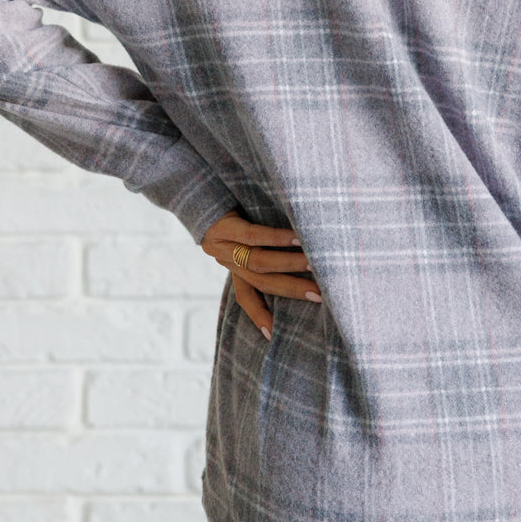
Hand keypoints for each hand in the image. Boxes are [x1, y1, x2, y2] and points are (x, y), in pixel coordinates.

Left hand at [200, 209, 319, 341]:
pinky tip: (297, 239)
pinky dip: (277, 239)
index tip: (274, 336)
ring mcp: (223, 244)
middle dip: (291, 290)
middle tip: (320, 296)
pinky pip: (253, 236)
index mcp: (231, 265)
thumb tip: (308, 260)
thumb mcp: (245, 231)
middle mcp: (226, 258)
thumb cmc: (233, 207)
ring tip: (315, 264)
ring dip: (289, 264)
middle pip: (261, 282)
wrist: (200, 185)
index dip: (259, 315)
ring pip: (259, 261)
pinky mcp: (224, 226)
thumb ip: (265, 248)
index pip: (246, 297)